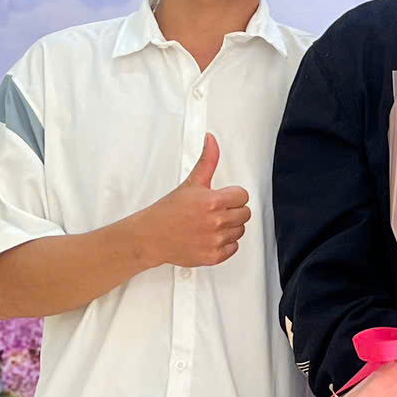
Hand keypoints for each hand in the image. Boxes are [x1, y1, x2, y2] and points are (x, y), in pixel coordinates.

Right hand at [134, 136, 249, 269]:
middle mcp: (216, 222)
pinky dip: (225, 244)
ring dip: (230, 227)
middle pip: (245, 214)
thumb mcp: (191, 182)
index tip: (222, 198)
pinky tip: (211, 236)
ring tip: (211, 224)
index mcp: (213, 201)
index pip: (243, 196)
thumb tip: (211, 140)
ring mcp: (215, 240)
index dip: (232, 196)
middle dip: (232, 210)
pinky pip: (233, 248)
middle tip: (215, 211)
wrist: (152, 236)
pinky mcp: (214, 256)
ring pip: (240, 231)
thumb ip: (207, 161)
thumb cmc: (169, 211)